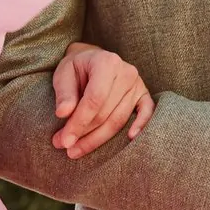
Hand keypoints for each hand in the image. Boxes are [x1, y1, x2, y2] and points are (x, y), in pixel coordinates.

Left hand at [51, 42, 154, 157]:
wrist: (91, 59)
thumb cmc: (76, 68)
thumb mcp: (63, 74)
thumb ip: (64, 93)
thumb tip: (63, 114)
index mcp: (106, 62)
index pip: (94, 99)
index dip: (79, 122)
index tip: (64, 140)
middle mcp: (126, 72)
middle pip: (106, 113)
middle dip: (84, 134)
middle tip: (64, 146)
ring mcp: (138, 84)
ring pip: (119, 120)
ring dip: (98, 139)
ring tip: (76, 150)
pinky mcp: (144, 95)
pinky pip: (146, 113)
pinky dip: (140, 126)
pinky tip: (130, 138)